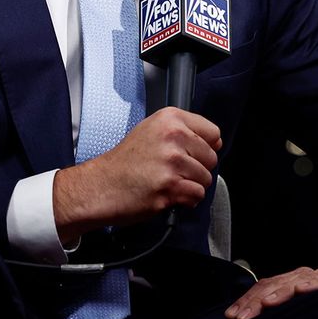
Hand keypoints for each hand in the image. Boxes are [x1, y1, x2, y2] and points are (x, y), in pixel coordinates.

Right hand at [53, 107, 221, 241]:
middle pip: (212, 157)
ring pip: (206, 178)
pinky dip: (186, 200)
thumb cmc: (124, 162)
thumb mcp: (151, 130)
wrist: (101, 185)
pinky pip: (197, 195)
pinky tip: (169, 195)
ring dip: (190, 186)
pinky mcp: (170, 186)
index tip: (191, 153)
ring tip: (168, 182)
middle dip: (197, 169)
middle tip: (172, 171)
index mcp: (169, 119)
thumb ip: (183, 131)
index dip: (205, 146)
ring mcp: (172, 161)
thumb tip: (216, 142)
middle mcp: (172, 136)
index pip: (213, 132)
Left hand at [224, 267, 317, 318]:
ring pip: (295, 282)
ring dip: (280, 293)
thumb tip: (238, 318)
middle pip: (274, 285)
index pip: (262, 288)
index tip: (231, 316)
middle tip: (242, 317)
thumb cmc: (316, 313)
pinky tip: (302, 290)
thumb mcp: (288, 312)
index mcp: (288, 281)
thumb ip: (271, 308)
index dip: (246, 301)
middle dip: (256, 302)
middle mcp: (301, 275)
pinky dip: (313, 285)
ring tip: (266, 304)